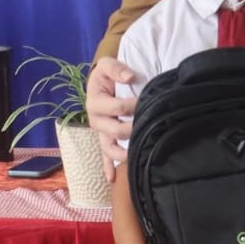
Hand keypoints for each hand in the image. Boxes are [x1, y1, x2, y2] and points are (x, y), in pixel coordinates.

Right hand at [87, 56, 136, 177]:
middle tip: (150, 125)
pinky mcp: (105, 140)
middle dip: (134, 129)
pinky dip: (108, 168)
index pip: (117, 107)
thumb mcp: (107, 64)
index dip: (133, 105)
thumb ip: (117, 68)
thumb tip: (130, 77)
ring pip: (110, 148)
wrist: (101, 83)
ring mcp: (100, 133)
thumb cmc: (107, 75)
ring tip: (137, 156)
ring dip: (123, 154)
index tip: (147, 101)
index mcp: (95, 102)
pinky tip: (113, 179)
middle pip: (116, 131)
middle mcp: (96, 120)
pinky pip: (105, 157)